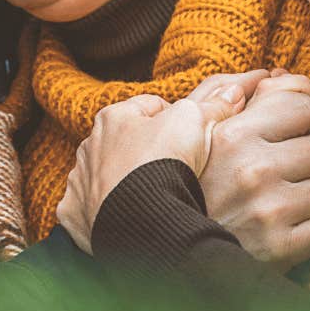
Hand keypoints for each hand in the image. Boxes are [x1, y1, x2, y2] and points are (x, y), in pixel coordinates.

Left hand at [55, 71, 267, 252]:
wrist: (140, 219)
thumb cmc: (164, 163)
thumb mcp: (195, 122)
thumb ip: (213, 105)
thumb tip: (234, 91)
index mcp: (113, 116)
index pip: (151, 107)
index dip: (177, 120)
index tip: (192, 137)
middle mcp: (89, 146)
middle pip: (126, 142)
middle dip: (148, 151)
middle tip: (177, 169)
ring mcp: (80, 181)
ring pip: (106, 175)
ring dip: (124, 181)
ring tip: (154, 196)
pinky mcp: (75, 213)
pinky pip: (89, 209)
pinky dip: (105, 212)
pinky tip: (126, 217)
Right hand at [199, 71, 309, 269]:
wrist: (170, 250)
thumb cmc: (188, 184)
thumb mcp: (196, 132)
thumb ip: (231, 94)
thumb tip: (277, 74)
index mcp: (232, 134)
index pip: (302, 104)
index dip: (304, 116)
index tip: (300, 127)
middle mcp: (252, 169)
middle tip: (287, 171)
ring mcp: (269, 210)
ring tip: (288, 199)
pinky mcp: (281, 248)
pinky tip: (291, 225)